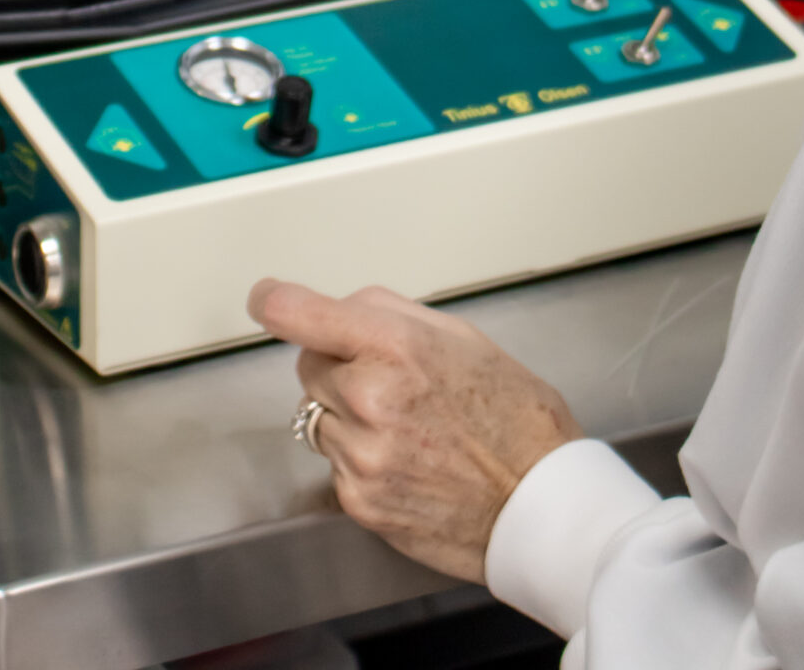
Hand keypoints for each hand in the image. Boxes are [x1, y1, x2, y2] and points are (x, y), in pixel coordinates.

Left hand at [249, 278, 582, 579]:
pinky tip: (406, 461)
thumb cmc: (514, 417)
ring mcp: (361, 455)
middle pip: (308, 366)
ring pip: (319, 418)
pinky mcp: (359, 501)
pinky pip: (335, 464)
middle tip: (388, 380)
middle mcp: (369, 398)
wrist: (538, 505)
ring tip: (406, 427)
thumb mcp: (462, 337)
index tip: (265, 299)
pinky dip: (359, 458)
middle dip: (337, 365)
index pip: (301, 315)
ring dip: (347, 415)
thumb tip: (342, 310)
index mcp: (396, 346)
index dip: (275, 302)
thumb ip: (392, 316)